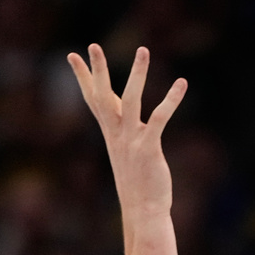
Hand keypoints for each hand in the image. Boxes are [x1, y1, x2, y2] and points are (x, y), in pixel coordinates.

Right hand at [67, 45, 186, 222]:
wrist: (143, 210)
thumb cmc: (138, 184)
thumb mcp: (127, 155)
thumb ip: (125, 136)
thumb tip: (125, 123)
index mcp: (110, 133)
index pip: (93, 100)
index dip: (84, 77)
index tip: (73, 55)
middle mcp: (116, 134)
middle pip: (104, 96)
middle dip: (98, 70)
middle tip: (92, 44)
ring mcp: (131, 140)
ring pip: (132, 100)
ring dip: (137, 74)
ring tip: (143, 50)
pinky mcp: (149, 148)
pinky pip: (160, 118)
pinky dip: (171, 100)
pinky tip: (181, 83)